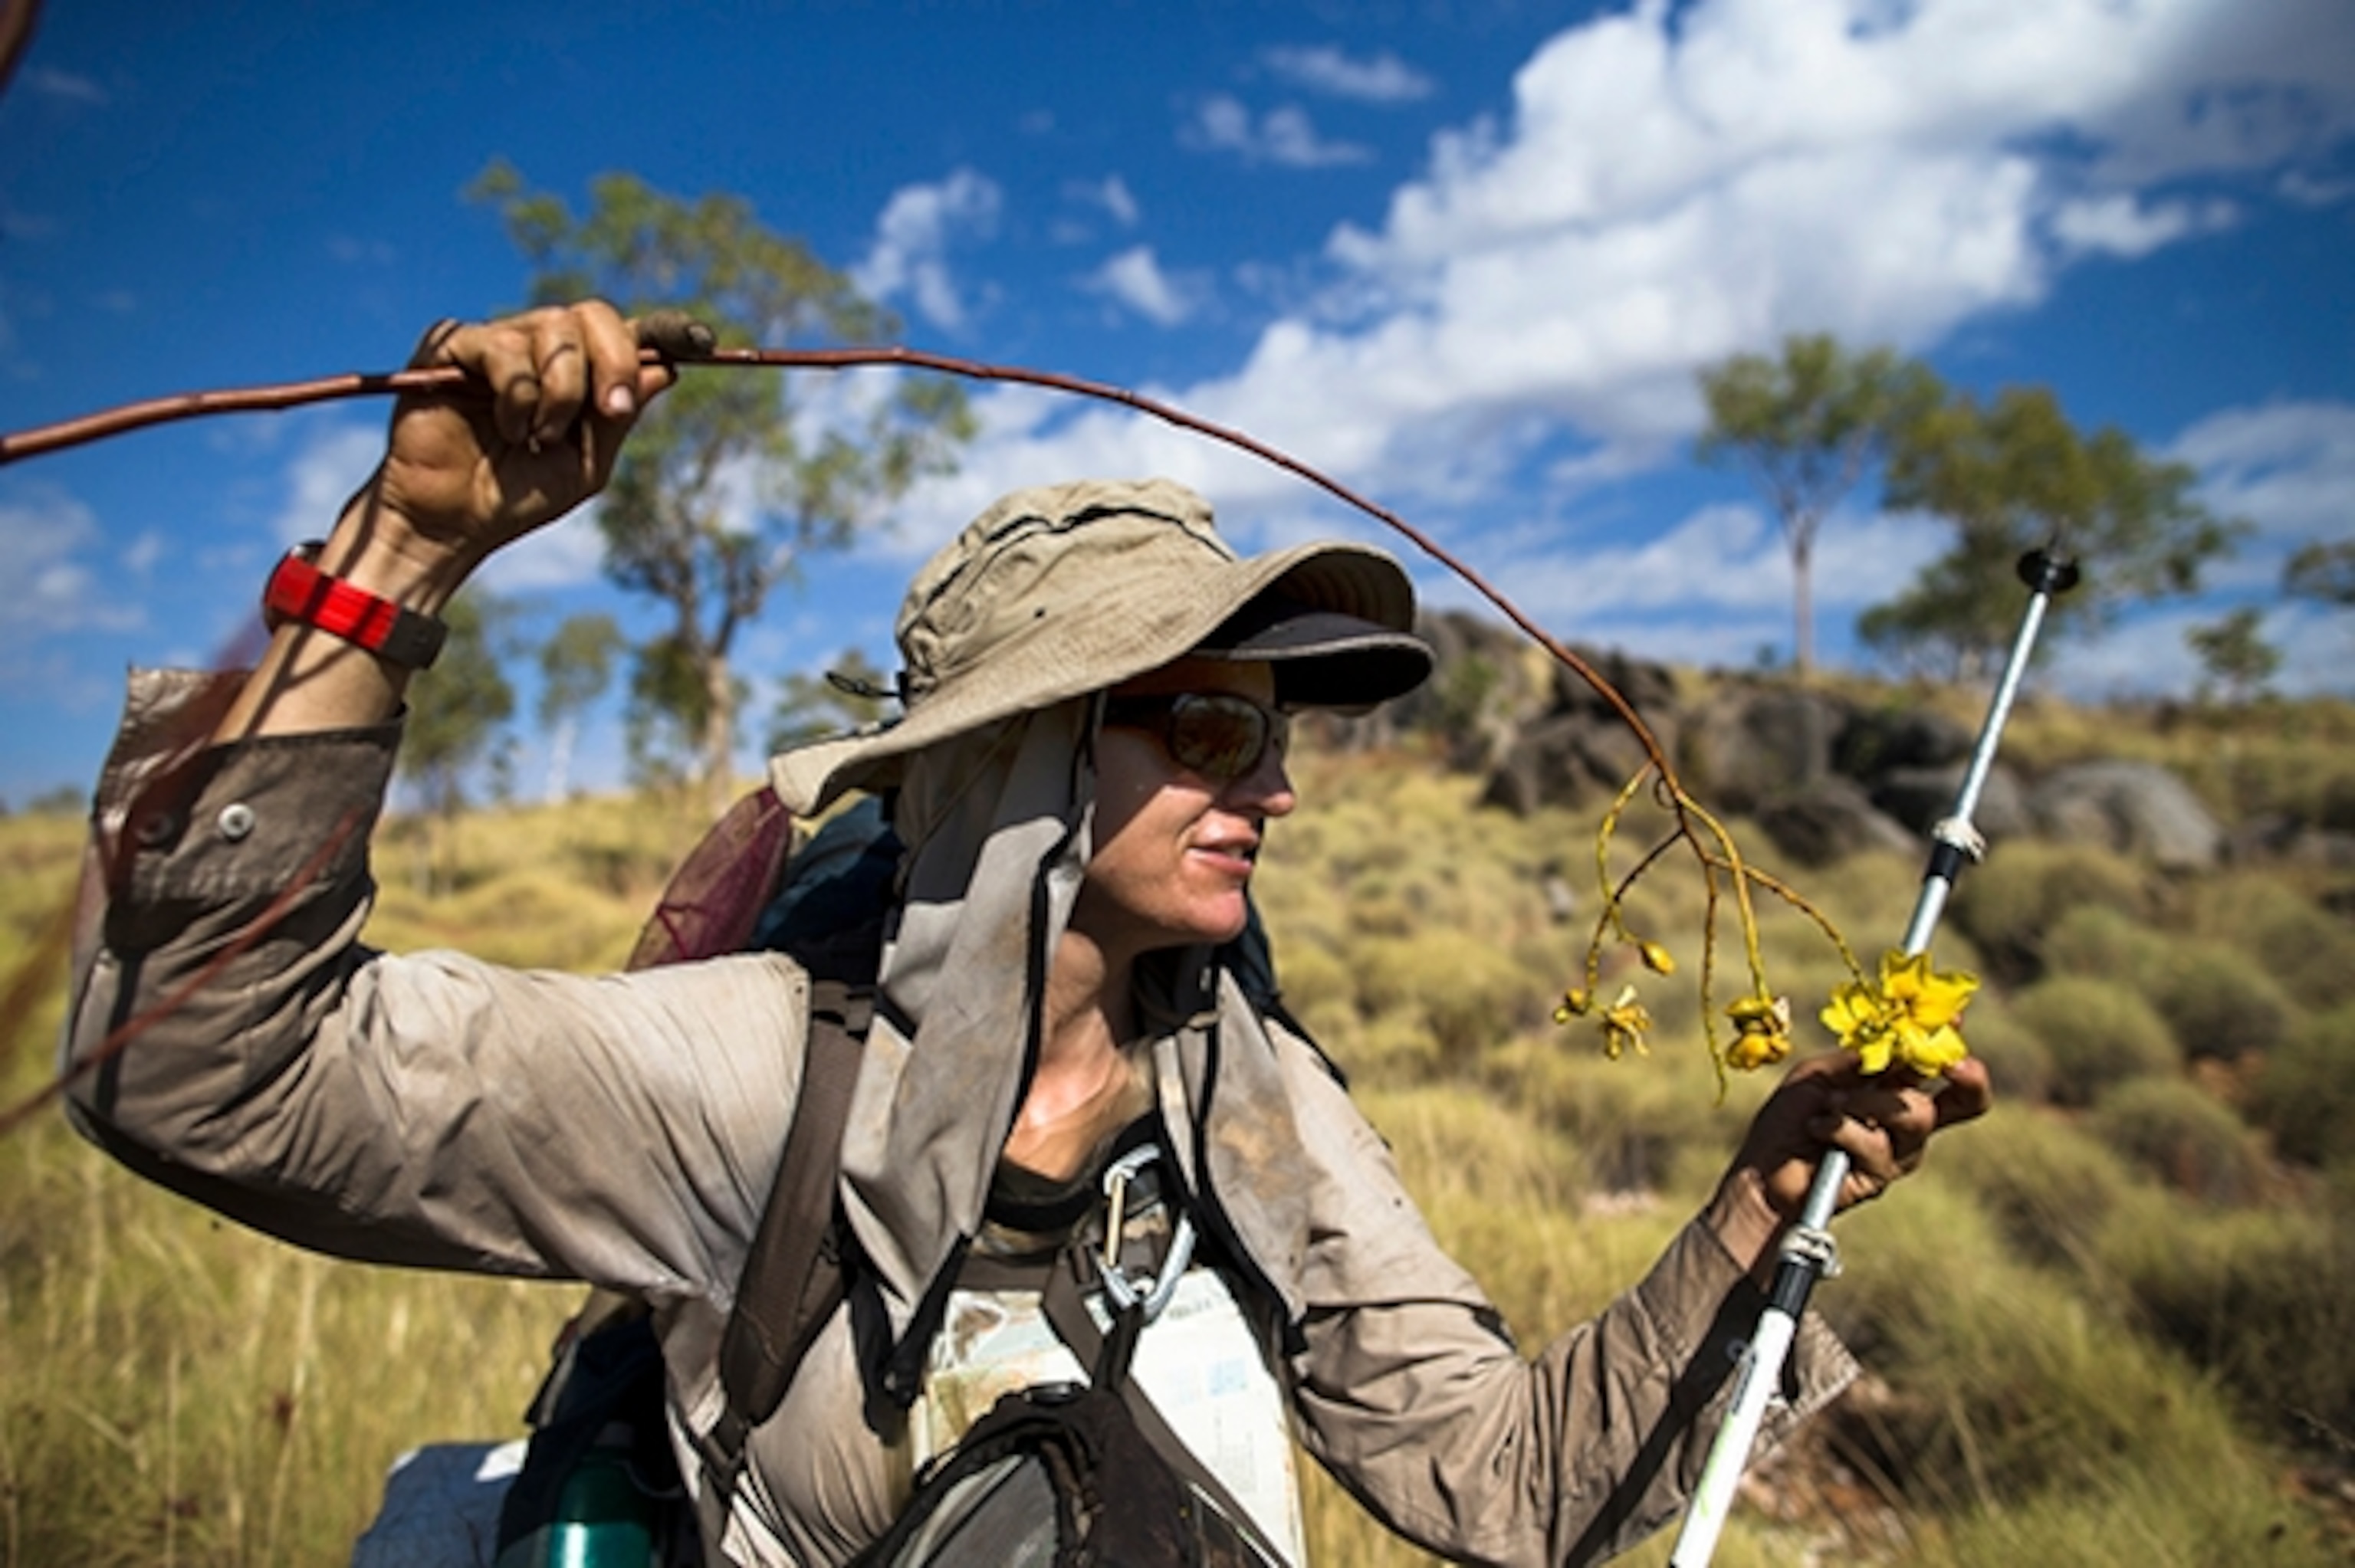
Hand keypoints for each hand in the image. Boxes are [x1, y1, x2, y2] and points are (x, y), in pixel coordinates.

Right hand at [351, 301, 681, 583]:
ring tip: (535, 437)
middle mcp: (542, 345)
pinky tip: (504, 427)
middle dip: (614, 363)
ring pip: (554, 330)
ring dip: (559, 395)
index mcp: (580, 371)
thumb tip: (667, 368)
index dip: (669, 330)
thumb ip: (621, 415)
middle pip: (596, 315)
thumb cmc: (517, 496)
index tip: (703, 342)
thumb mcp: (587, 462)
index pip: (629, 333)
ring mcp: (498, 339)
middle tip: (611, 411)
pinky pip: (503, 349)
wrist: (455, 523)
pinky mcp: (454, 344)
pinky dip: (516, 397)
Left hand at [1705, 1052, 1991, 1277]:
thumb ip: (1860, 1059)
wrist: (1762, 1171)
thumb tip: (1897, 1036)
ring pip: (1915, 1113)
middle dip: (1967, 1076)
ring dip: (1866, 1102)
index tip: (1953, 1016)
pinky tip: (1816, 1129)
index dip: (1947, 1040)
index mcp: (1892, 1087)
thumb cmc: (1788, 1119)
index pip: (1933, 1062)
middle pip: (1965, 1100)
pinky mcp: (1883, 1174)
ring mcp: (1899, 1149)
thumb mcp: (1821, 1075)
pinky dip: (1840, 1128)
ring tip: (1829, 1104)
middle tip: (1952, 1064)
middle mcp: (1905, 1119)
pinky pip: (1876, 1142)